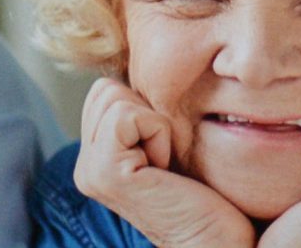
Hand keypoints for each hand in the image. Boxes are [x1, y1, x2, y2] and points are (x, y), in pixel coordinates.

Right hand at [71, 79, 253, 247]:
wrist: (217, 240)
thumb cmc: (204, 192)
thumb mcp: (162, 145)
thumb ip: (138, 117)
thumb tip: (141, 69)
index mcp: (92, 159)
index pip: (103, 90)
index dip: (143, 109)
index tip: (163, 153)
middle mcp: (83, 167)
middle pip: (105, 88)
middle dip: (145, 113)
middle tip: (164, 159)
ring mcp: (90, 172)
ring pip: (114, 96)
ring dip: (154, 124)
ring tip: (164, 166)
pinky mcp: (106, 173)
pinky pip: (128, 114)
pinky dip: (157, 132)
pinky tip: (165, 169)